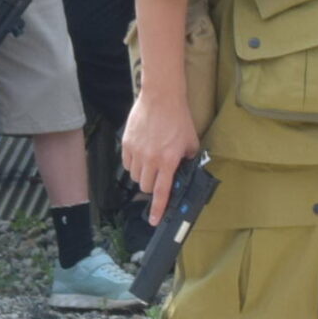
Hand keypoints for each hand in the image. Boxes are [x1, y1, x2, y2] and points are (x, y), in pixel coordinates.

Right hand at [122, 85, 200, 224]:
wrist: (161, 97)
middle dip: (153, 186)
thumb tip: (184, 169)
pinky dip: (133, 165)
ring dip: (143, 176)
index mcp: (168, 161)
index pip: (162, 192)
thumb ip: (188, 158)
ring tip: (150, 164)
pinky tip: (141, 156)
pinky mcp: (126, 143)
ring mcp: (136, 152)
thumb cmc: (178, 117)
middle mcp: (150, 159)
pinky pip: (127, 164)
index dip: (158, 209)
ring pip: (135, 176)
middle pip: (146, 187)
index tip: (153, 221)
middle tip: (159, 177)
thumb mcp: (191, 141)